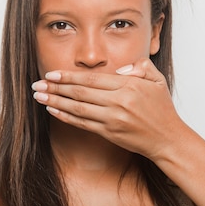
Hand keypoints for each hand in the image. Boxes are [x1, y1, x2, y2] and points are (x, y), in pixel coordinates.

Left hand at [31, 58, 186, 159]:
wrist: (167, 139)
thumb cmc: (161, 109)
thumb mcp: (157, 80)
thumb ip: (140, 66)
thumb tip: (119, 69)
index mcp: (129, 86)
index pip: (92, 79)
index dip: (69, 76)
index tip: (52, 73)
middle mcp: (118, 103)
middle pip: (80, 93)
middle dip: (56, 87)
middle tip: (37, 83)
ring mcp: (113, 119)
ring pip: (78, 108)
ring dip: (56, 101)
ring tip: (39, 95)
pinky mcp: (109, 133)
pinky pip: (83, 124)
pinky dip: (66, 117)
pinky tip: (53, 110)